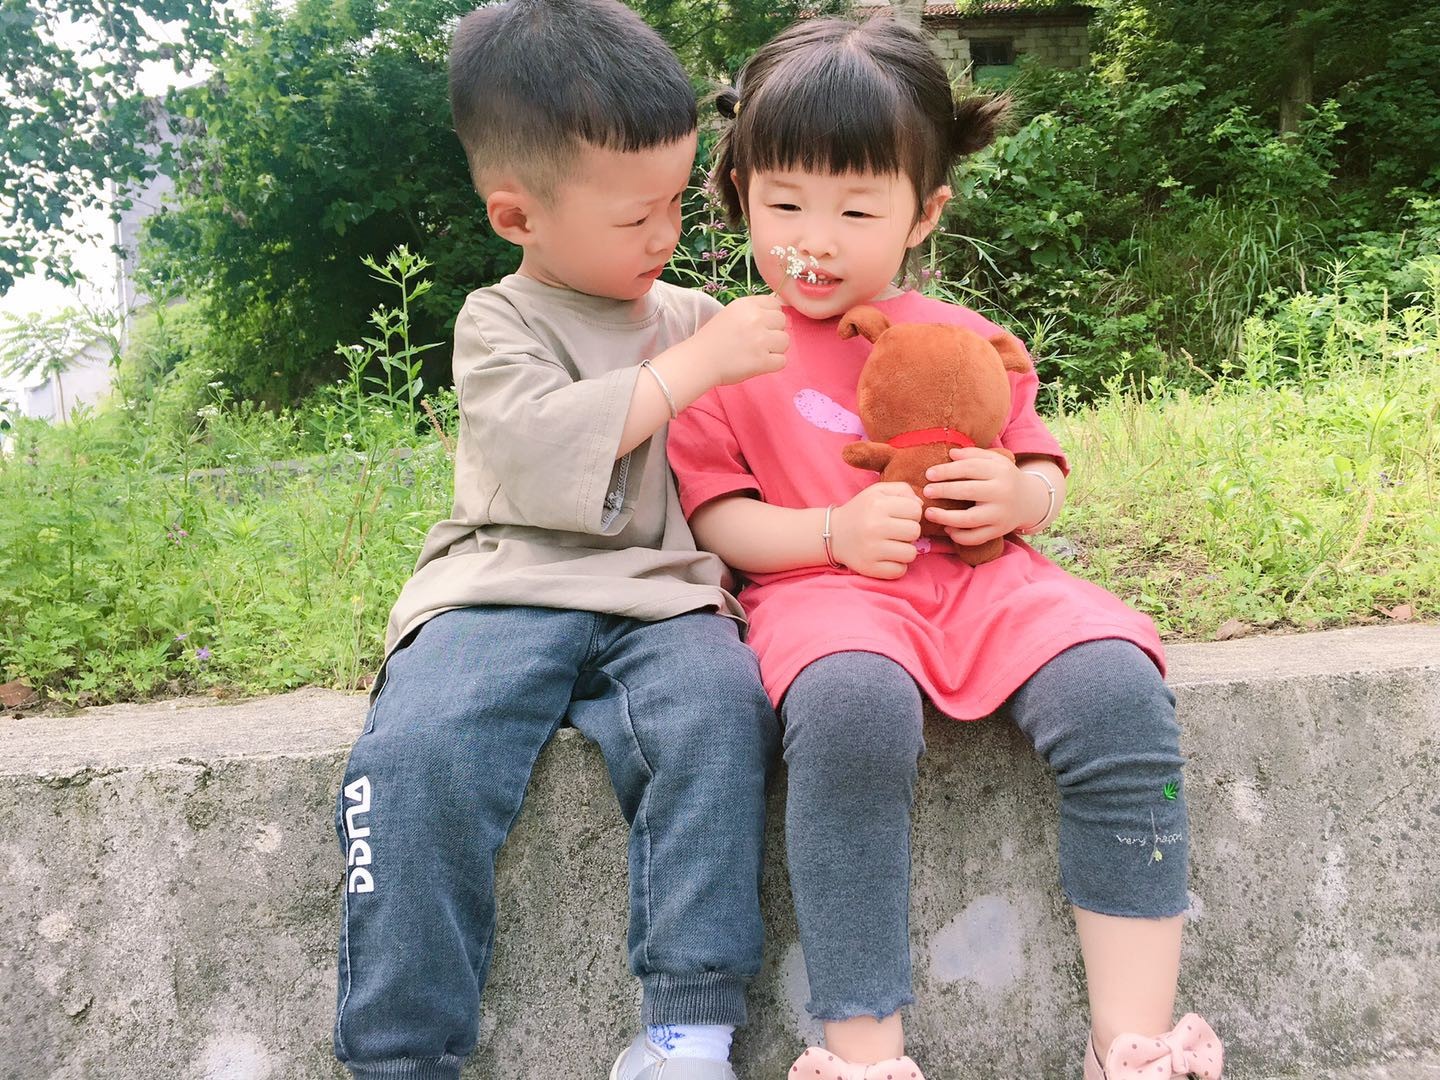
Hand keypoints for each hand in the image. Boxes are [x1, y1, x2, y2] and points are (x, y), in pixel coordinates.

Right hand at [690, 293, 788, 385]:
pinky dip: (772, 364)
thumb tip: (779, 307)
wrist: (699, 361)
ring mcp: (760, 340)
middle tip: (757, 341)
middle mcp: (755, 319)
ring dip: (775, 349)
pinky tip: (758, 364)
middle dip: (773, 332)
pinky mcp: (762, 361)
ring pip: (785, 341)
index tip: (760, 326)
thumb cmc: (714, 339)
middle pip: (783, 322)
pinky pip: (782, 361)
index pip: (776, 305)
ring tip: (757, 353)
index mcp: (747, 305)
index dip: (771, 317)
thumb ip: (754, 310)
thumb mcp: (732, 313)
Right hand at [830, 482, 922, 578]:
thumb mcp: (878, 492)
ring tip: (892, 545)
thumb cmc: (862, 511)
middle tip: (896, 531)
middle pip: (915, 531)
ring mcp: (871, 549)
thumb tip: (921, 506)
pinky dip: (896, 566)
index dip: (911, 513)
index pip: (916, 510)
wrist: (833, 534)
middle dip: (909, 532)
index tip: (899, 517)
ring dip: (905, 550)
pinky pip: (899, 570)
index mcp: (877, 504)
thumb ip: (903, 490)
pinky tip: (887, 558)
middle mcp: (874, 526)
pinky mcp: (869, 567)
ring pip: (910, 553)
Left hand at [921, 447, 1045, 545]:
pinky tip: (947, 528)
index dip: (947, 471)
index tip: (929, 474)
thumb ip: (973, 455)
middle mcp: (1002, 493)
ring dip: (946, 517)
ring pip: (969, 519)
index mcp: (1000, 471)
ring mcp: (1000, 514)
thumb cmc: (1003, 477)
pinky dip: (959, 536)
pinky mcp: (998, 531)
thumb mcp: (994, 461)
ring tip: (929, 513)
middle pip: (968, 491)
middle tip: (926, 491)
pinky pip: (976, 538)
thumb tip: (951, 453)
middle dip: (944, 491)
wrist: (1030, 500)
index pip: (970, 468)